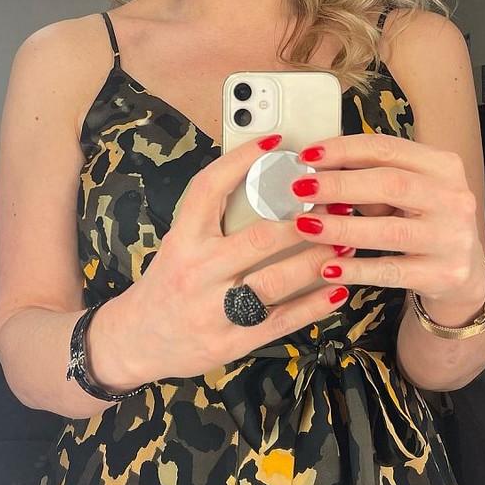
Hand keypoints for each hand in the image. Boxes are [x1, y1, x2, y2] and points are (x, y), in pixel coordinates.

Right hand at [112, 134, 355, 385]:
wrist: (137, 340)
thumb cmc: (167, 284)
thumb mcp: (180, 244)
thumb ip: (214, 221)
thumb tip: (268, 187)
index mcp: (183, 239)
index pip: (209, 189)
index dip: (242, 161)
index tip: (275, 143)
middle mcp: (198, 271)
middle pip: (257, 239)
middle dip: (302, 222)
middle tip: (335, 205)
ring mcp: (215, 309)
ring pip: (275, 282)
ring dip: (317, 262)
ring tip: (347, 244)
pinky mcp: (232, 341)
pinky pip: (281, 321)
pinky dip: (314, 306)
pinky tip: (338, 291)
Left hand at [288, 132, 484, 319]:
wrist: (464, 272)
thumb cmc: (425, 223)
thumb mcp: (407, 193)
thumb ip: (370, 179)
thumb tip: (317, 171)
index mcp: (442, 166)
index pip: (387, 148)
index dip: (343, 150)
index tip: (308, 155)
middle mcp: (453, 199)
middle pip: (390, 184)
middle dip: (339, 185)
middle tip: (300, 188)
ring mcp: (451, 238)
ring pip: (389, 230)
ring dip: (341, 227)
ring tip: (305, 226)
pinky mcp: (443, 274)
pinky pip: (391, 271)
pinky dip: (357, 269)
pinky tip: (328, 266)